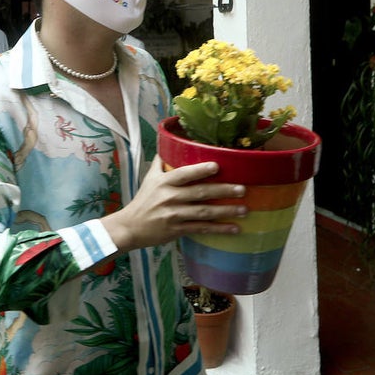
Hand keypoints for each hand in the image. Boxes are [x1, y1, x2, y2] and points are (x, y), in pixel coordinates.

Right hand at [102, 160, 245, 252]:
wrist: (130, 227)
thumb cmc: (143, 201)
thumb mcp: (149, 179)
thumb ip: (161, 163)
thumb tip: (171, 144)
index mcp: (164, 183)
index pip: (184, 174)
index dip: (200, 170)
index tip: (217, 166)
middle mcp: (169, 197)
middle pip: (199, 193)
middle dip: (222, 191)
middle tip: (242, 189)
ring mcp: (174, 215)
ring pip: (204, 212)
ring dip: (226, 211)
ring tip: (244, 209)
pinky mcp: (177, 230)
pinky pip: (201, 229)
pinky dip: (219, 229)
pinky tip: (234, 229)